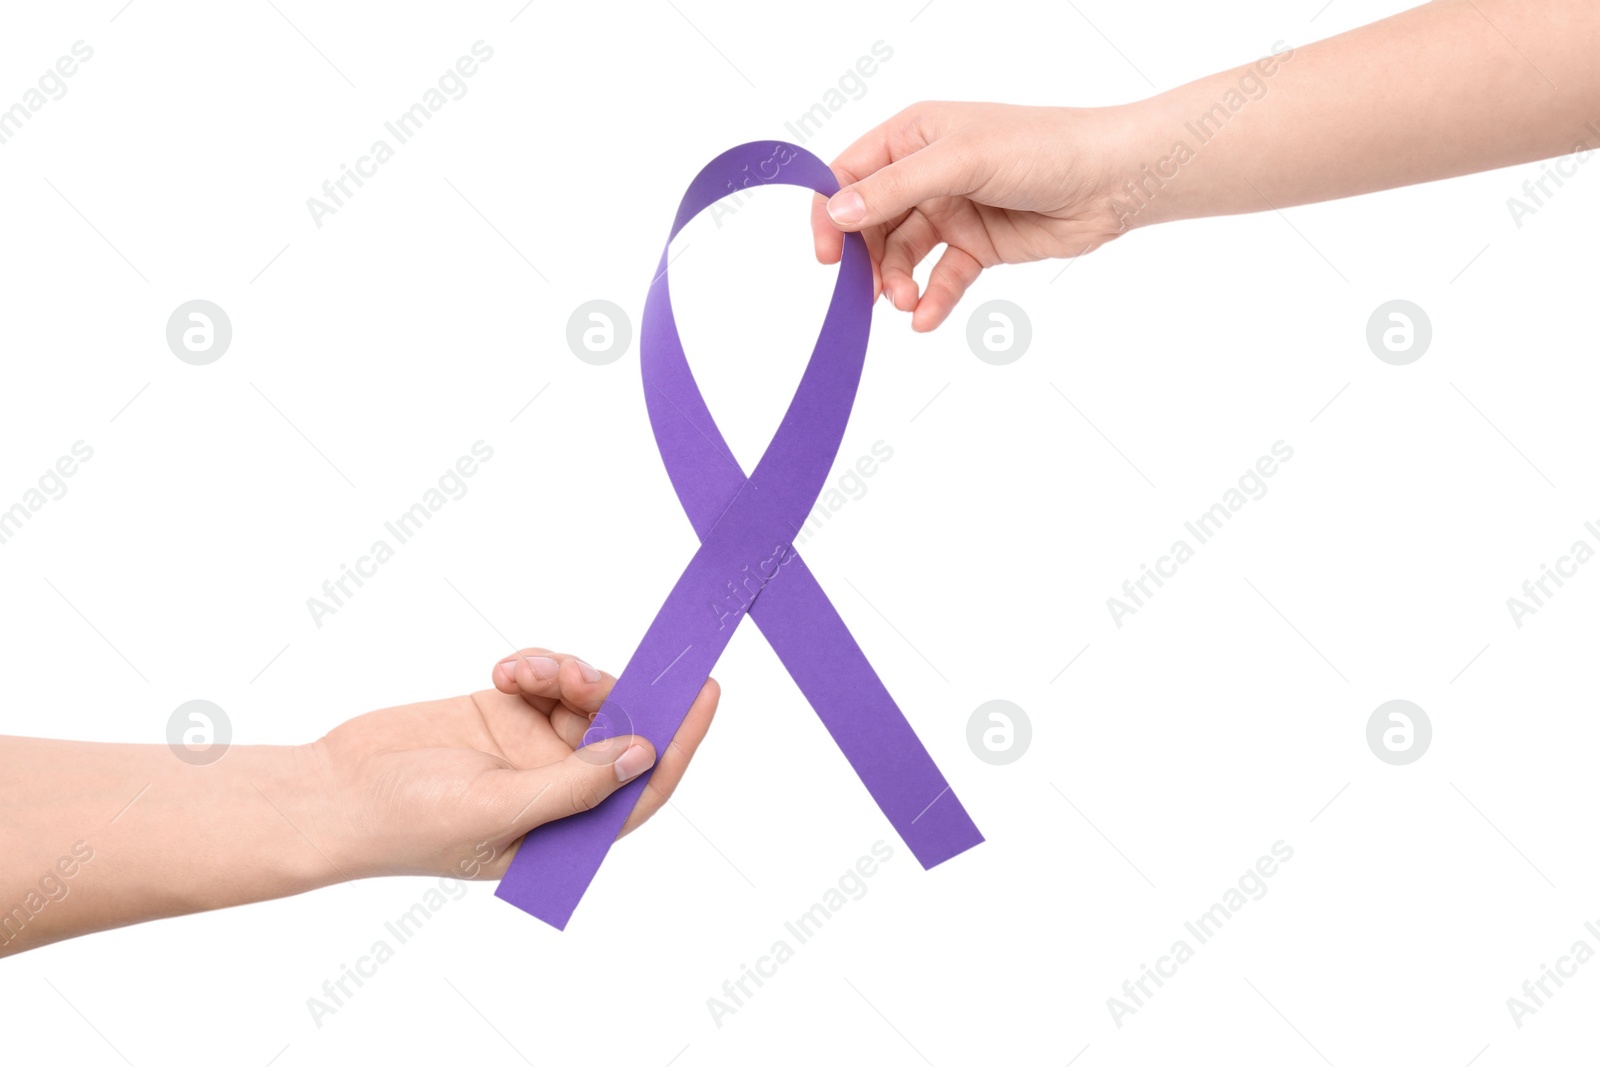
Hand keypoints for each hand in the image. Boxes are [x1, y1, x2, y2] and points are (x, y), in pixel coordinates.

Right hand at [309, 648, 718, 880]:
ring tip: (529, 669)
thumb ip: (573, 786)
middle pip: (619, 733)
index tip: (705, 692)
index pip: (642, 790)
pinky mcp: (505, 714)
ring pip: (586, 699)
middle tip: (580, 672)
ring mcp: (533, 751)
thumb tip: (642, 755)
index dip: (680, 743)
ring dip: (567, 674)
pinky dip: (538, 665)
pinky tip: (508, 668)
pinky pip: (549, 679)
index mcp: (565, 836)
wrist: (331, 791)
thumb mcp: (495, 810)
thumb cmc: (403, 823)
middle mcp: (558, 793)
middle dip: (610, 695)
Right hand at [810, 102, 1130, 330]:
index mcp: (914, 136)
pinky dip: (931, 298)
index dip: (832, 213)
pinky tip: (924, 317)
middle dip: (866, 259)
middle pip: (872, 222)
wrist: (1111, 180)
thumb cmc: (1040, 148)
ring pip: (904, 254)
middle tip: (866, 293)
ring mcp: (952, 210)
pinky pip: (942, 277)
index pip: (851, 175)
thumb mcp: (959, 162)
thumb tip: (837, 212)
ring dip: (897, 281)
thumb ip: (895, 189)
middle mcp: (927, 172)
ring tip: (904, 303)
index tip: (827, 256)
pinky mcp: (977, 245)